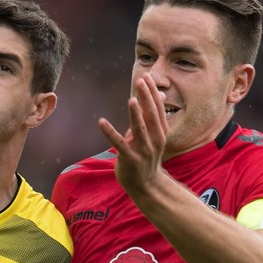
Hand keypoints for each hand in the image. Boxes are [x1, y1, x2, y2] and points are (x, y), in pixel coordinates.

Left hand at [98, 73, 168, 195]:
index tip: (146, 77)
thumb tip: (159, 95)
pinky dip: (110, 132)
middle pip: (152, 115)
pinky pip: (119, 144)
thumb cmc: (146, 157)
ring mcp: (143, 150)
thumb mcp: (153, 136)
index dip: (152, 93)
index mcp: (160, 132)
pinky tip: (101, 122)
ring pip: (140, 129)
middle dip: (147, 97)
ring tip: (131, 99)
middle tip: (141, 80)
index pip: (158, 109)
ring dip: (136, 114)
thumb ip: (152, 116)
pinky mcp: (130, 159)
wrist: (146, 185)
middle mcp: (155, 140)